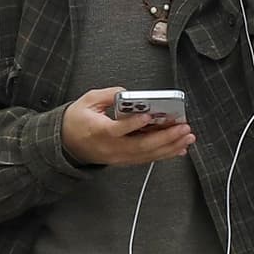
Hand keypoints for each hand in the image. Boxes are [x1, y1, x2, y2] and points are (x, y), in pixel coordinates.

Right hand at [61, 88, 194, 166]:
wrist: (66, 144)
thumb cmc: (76, 122)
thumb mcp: (86, 101)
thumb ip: (108, 95)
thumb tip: (128, 93)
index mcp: (98, 131)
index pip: (117, 129)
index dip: (134, 124)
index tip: (149, 116)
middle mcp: (110, 147)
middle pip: (140, 146)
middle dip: (165, 137)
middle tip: (182, 128)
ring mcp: (118, 156)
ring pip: (147, 154)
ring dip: (169, 147)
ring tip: (187, 138)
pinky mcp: (123, 160)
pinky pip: (146, 159)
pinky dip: (164, 154)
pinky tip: (178, 149)